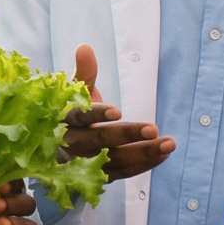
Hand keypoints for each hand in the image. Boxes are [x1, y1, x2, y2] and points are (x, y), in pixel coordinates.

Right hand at [60, 45, 172, 180]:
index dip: (97, 114)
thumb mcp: (74, 92)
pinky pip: (121, 173)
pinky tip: (163, 155)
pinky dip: (143, 165)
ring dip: (143, 153)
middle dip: (127, 135)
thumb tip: (85, 47)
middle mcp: (71, 144)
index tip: (118, 111)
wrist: (54, 149)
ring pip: (114, 160)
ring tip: (169, 144)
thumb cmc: (70, 114)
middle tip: (153, 128)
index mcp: (64, 119)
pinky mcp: (96, 177)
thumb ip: (85, 72)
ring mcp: (84, 164)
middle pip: (99, 141)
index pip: (79, 117)